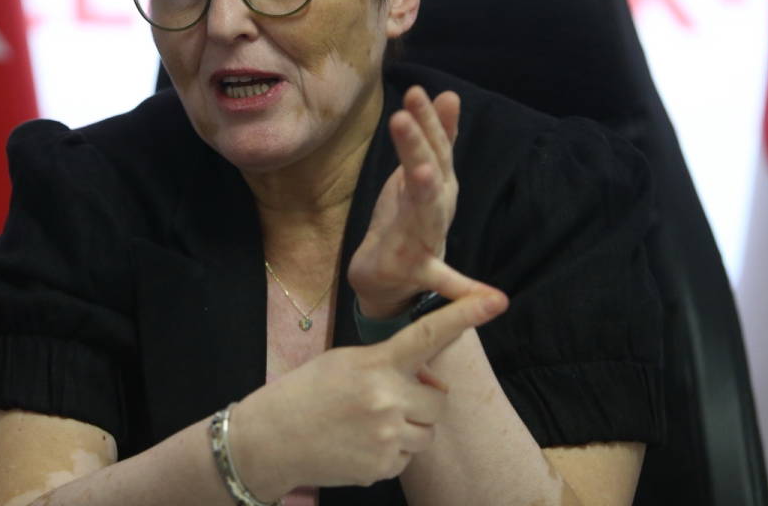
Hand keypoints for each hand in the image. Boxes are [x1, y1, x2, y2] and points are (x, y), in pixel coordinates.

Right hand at [228, 283, 507, 495]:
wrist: (271, 439)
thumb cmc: (307, 393)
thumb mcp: (344, 362)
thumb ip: (388, 364)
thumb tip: (429, 379)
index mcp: (375, 362)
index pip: (428, 333)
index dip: (465, 315)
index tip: (496, 299)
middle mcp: (386, 398)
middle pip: (438, 401)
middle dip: (421, 401)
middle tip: (387, 401)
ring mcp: (386, 436)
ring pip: (427, 432)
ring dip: (409, 428)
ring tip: (369, 424)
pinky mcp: (382, 467)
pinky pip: (408, 458)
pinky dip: (391, 452)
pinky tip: (359, 444)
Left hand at [348, 86, 460, 317]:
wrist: (389, 275)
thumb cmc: (406, 220)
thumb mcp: (415, 176)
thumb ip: (435, 141)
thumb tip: (449, 94)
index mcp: (435, 185)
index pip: (435, 145)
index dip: (432, 120)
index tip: (427, 93)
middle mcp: (437, 207)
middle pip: (429, 170)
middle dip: (418, 145)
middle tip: (402, 117)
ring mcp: (430, 238)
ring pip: (427, 210)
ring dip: (426, 191)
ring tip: (421, 171)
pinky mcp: (423, 272)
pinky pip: (448, 280)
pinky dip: (467, 288)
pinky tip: (493, 299)